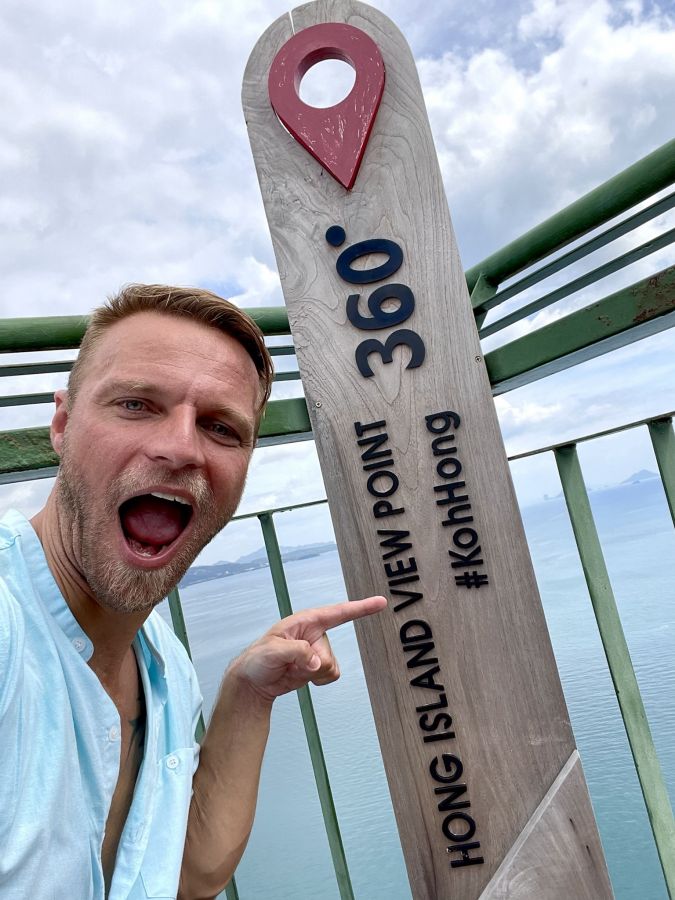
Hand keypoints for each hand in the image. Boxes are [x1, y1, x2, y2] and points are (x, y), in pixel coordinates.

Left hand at [229, 596, 386, 703]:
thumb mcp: (272, 651)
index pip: (338, 612)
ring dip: (313, 674)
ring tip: (291, 669)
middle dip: (310, 665)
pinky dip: (318, 681)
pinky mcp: (318, 667)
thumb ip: (296, 652)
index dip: (361, 607)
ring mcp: (318, 651)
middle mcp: (315, 634)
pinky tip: (300, 677)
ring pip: (331, 667)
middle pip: (328, 654)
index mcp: (306, 621)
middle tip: (287, 665)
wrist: (254, 681)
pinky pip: (331, 676)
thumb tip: (316, 662)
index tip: (381, 602)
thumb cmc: (258, 659)